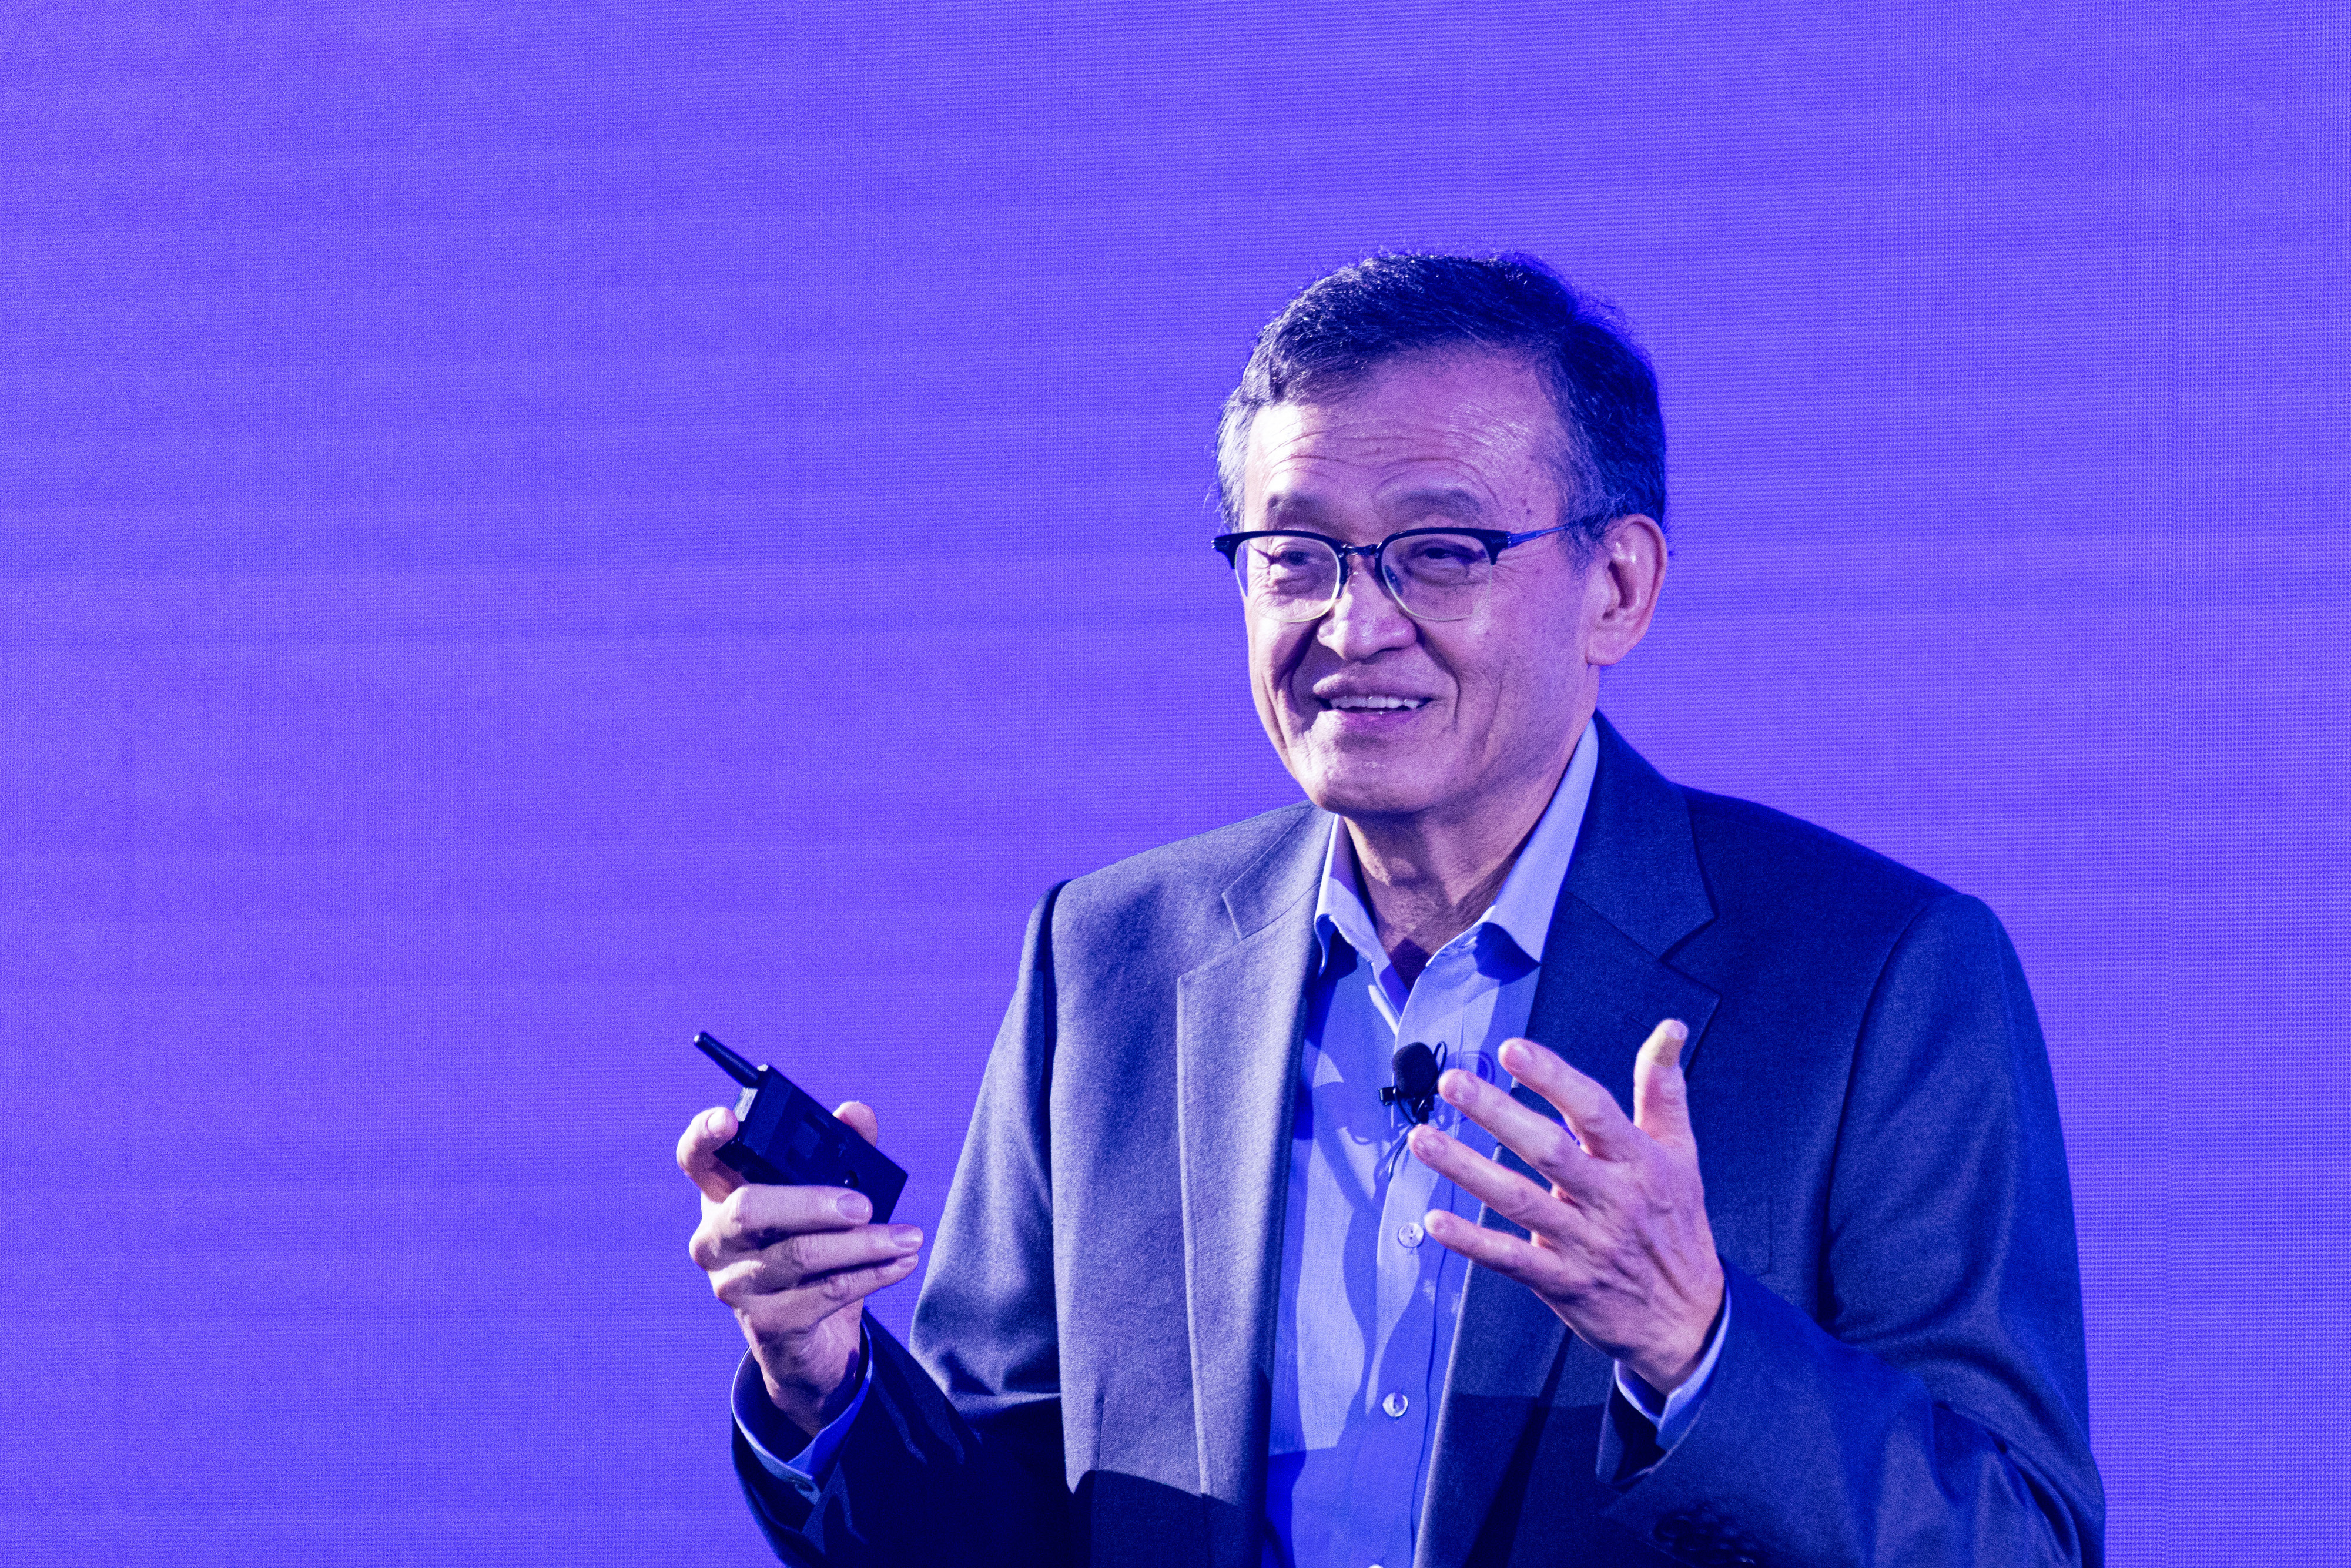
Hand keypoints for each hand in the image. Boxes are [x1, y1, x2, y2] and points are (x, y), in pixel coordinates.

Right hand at [678, 1100, 922, 1437]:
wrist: (807, 1344)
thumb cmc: (813, 1250)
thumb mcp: (825, 1199)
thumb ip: (843, 1149)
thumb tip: (856, 1113)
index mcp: (722, 1196)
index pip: (695, 1159)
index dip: (703, 1136)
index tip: (728, 1120)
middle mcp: (714, 1240)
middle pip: (749, 1209)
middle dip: (811, 1202)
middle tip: (865, 1205)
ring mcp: (735, 1285)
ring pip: (797, 1255)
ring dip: (862, 1244)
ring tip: (908, 1237)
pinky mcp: (766, 1324)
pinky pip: (824, 1293)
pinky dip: (871, 1275)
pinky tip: (902, 1263)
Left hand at [1407, 1020, 1723, 1391]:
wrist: (1689, 1321)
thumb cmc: (1678, 1226)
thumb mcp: (1681, 1154)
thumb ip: (1664, 1091)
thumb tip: (1669, 1029)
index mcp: (1638, 1162)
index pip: (1593, 1110)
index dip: (1552, 1078)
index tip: (1513, 1049)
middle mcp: (1610, 1199)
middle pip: (1548, 1150)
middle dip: (1497, 1114)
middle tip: (1453, 1083)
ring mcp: (1583, 1242)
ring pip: (1518, 1200)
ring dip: (1467, 1169)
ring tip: (1423, 1139)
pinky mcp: (1563, 1281)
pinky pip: (1511, 1259)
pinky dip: (1473, 1242)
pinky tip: (1436, 1222)